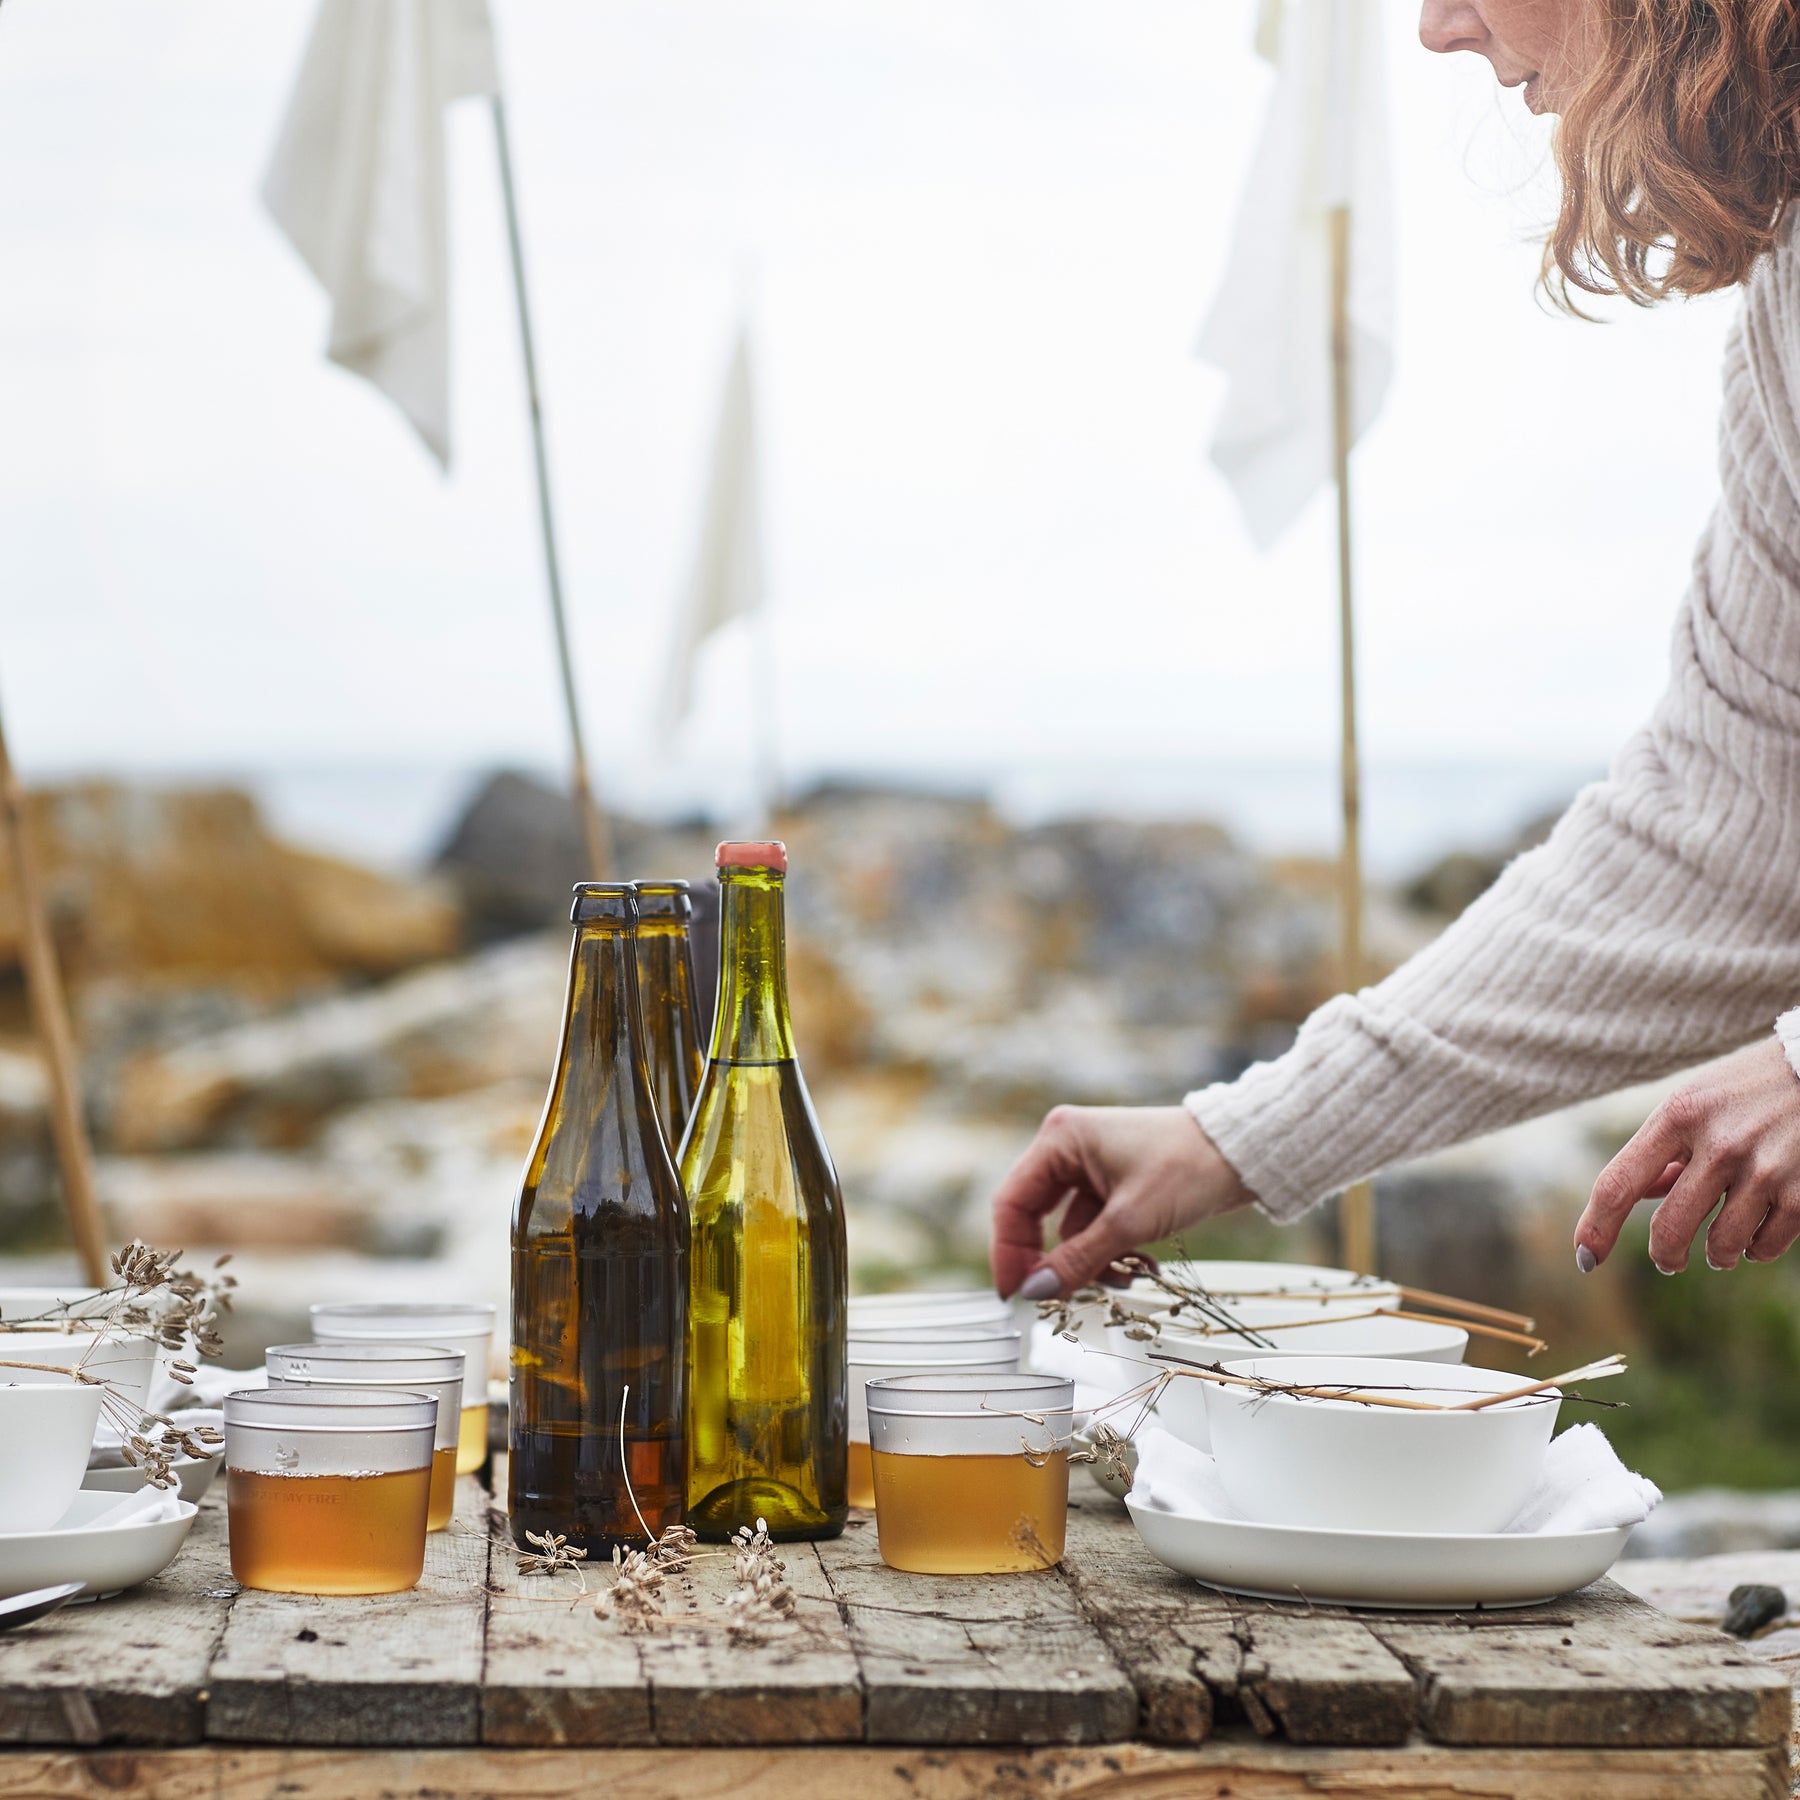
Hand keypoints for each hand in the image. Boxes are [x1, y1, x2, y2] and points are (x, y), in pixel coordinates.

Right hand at [989, 1104, 1252, 1298]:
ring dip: (1090, 1260)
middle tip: (1057, 1297)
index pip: (1012, 1202)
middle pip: (1034, 1216)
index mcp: (1060, 1139)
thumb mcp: (1129, 1222)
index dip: (1009, 1252)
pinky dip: (1108, 1250)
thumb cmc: (1188, 1168)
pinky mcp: (1111, 1182)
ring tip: (1125, 1276)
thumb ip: (1077, 1259)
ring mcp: (1089, 1164)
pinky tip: (1136, 1264)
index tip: (1015, 1294)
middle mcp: (1067, 1147)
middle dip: (1054, 1259)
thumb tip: (1035, 1291)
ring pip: (1067, 1228)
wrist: (1242, 1155)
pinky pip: (1092, 1226)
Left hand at [1575, 1038, 1799, 1273]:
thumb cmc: (1750, 1088)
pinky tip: (1758, 1234)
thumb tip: (1635, 1195)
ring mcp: (1764, 1169)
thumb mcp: (1697, 1103)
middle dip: (1665, 1256)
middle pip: (1668, 1229)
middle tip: (1670, 1262)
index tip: (1585, 1259)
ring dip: (1717, 1256)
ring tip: (1721, 1251)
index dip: (1596, 1228)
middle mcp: (1719, 1143)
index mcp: (1679, 1115)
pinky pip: (1764, 1246)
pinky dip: (1757, 1249)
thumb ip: (1665, 1150)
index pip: (1618, 1183)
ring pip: (1721, 1247)